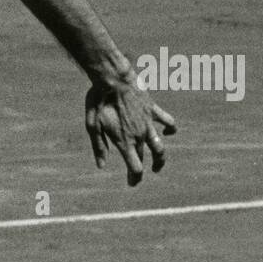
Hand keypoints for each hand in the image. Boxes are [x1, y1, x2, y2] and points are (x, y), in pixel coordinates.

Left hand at [85, 70, 176, 186]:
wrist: (113, 78)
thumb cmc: (98, 101)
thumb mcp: (92, 126)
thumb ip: (99, 147)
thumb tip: (102, 166)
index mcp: (124, 141)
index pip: (135, 167)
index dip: (135, 178)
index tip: (131, 183)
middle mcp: (139, 134)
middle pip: (144, 157)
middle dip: (141, 169)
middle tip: (135, 175)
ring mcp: (148, 123)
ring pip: (160, 145)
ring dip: (160, 157)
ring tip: (157, 165)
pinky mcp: (153, 110)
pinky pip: (168, 121)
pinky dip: (170, 128)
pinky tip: (168, 132)